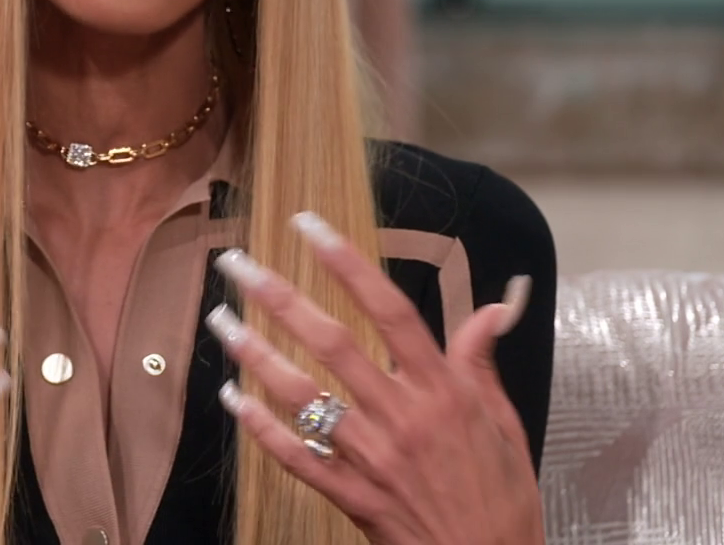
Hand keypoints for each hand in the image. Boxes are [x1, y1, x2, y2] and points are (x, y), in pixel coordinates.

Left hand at [207, 214, 542, 544]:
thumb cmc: (501, 497)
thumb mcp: (504, 422)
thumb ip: (483, 360)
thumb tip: (501, 304)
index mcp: (444, 391)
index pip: (390, 310)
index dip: (348, 264)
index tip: (308, 226)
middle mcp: (404, 416)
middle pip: (333, 343)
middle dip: (279, 297)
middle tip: (235, 263)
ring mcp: (374, 458)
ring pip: (304, 395)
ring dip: (256, 355)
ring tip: (219, 321)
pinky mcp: (354, 496)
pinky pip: (297, 458)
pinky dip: (262, 427)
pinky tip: (232, 398)